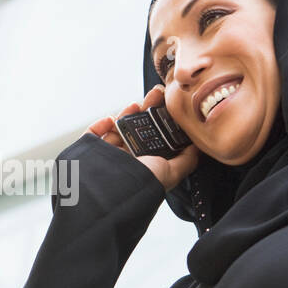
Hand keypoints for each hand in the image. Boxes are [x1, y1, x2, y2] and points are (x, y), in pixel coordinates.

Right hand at [86, 84, 200, 192]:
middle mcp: (127, 160)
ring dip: (127, 114)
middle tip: (157, 94)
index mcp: (146, 165)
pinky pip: (94, 134)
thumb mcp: (171, 172)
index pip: (155, 138)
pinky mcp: (90, 151)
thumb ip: (186, 160)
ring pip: (117, 129)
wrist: (112, 194)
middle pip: (138, 129)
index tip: (168, 105)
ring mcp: (107, 155)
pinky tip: (111, 118)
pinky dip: (101, 124)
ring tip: (136, 104)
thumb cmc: (142, 184)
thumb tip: (198, 147)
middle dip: (147, 110)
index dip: (162, 121)